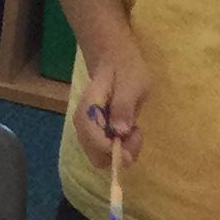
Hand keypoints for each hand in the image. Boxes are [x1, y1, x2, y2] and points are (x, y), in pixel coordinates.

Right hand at [79, 35, 150, 169]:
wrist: (115, 61)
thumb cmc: (125, 69)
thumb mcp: (132, 82)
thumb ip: (124, 106)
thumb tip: (120, 131)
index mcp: (88, 109)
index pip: (93, 140)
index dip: (112, 150)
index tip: (131, 144)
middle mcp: (83, 125)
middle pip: (97, 157)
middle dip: (119, 154)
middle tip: (135, 133)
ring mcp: (88, 132)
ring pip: (103, 157)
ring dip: (123, 151)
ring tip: (135, 129)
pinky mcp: (97, 136)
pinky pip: (107, 152)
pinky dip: (122, 148)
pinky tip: (130, 131)